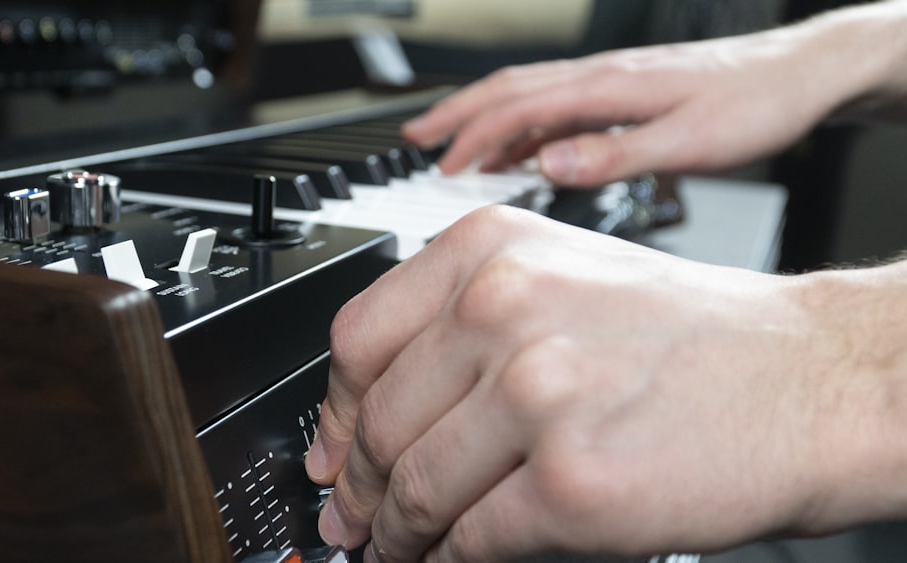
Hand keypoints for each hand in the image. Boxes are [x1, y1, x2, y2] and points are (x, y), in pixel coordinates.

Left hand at [305, 206, 873, 561]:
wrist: (807, 381)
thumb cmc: (690, 335)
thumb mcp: (561, 282)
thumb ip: (461, 333)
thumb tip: (374, 410)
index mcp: (492, 253)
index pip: (358, 337)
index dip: (335, 407)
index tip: (329, 445)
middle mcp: (505, 310)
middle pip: (377, 419)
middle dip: (356, 481)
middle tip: (350, 510)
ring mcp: (536, 395)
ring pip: (412, 486)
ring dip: (393, 530)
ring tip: (391, 544)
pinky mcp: (570, 484)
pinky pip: (467, 538)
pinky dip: (443, 559)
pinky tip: (444, 560)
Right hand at [402, 27, 860, 187]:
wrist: (802, 73)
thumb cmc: (756, 105)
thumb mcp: (688, 142)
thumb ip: (614, 155)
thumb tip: (548, 166)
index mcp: (610, 87)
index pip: (520, 107)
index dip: (474, 137)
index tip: (440, 166)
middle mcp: (602, 76)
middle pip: (509, 87)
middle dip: (457, 114)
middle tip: (416, 139)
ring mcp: (611, 82)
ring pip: (529, 93)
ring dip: (485, 118)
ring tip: (452, 149)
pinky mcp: (624, 93)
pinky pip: (558, 106)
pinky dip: (525, 128)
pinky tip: (520, 153)